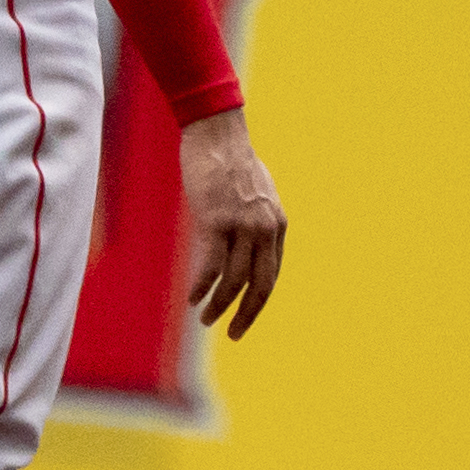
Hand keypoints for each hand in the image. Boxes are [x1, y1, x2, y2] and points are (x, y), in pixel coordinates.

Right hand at [179, 107, 284, 337]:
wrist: (216, 134)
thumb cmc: (230, 161)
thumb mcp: (255, 194)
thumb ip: (254, 220)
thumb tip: (243, 243)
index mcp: (277, 225)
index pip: (270, 275)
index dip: (257, 301)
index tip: (243, 318)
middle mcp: (265, 229)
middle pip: (259, 285)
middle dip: (246, 314)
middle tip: (233, 334)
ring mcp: (241, 226)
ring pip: (233, 280)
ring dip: (219, 305)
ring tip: (205, 319)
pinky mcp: (216, 221)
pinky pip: (211, 266)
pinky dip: (202, 287)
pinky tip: (193, 298)